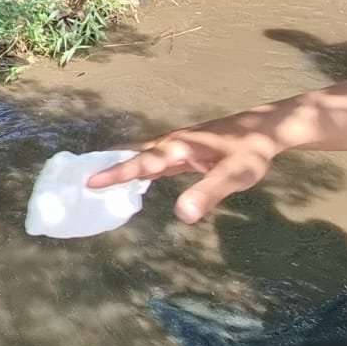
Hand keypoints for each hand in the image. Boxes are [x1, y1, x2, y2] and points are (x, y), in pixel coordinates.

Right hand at [87, 111, 283, 223]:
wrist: (266, 130)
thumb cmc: (250, 153)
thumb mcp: (234, 176)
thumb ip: (208, 193)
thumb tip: (182, 215)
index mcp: (178, 149)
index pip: (142, 164)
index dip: (116, 174)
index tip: (90, 182)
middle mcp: (172, 144)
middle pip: (134, 155)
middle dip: (109, 165)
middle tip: (80, 176)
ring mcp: (177, 146)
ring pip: (142, 155)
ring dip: (121, 164)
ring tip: (98, 174)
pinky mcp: (184, 151)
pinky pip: (154, 159)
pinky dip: (139, 165)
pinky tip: (136, 174)